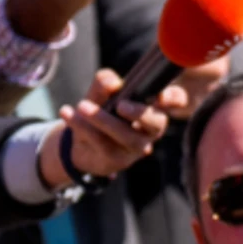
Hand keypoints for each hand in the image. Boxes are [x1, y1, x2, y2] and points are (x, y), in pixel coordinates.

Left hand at [43, 67, 190, 183]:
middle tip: (120, 104)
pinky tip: (67, 113)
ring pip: (126, 135)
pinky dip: (82, 126)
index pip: (175, 101)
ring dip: (102, 120)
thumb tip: (113, 84)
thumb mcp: (99, 95)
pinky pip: (102, 143)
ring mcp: (135, 148)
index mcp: (152, 107)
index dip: (174, 98)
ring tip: (81, 106)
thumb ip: (105, 83)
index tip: (161, 95)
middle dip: (140, 113)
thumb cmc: (100, 114)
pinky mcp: (117, 161)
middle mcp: (150, 130)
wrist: (82, 146)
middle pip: (157, 123)